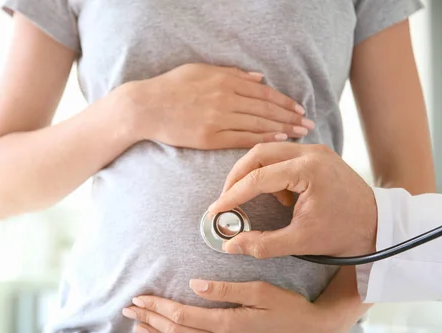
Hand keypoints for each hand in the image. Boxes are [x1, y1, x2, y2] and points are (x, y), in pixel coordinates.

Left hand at [122, 279, 340, 332]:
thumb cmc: (289, 308)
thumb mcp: (260, 291)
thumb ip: (225, 289)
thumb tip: (194, 284)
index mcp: (227, 324)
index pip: (181, 315)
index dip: (157, 307)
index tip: (139, 297)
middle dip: (150, 320)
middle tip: (128, 310)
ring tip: (138, 327)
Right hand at [125, 64, 313, 148]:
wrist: (146, 107)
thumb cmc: (171, 86)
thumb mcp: (200, 70)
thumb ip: (231, 73)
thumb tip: (258, 78)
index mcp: (225, 81)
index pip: (263, 93)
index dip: (284, 101)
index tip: (299, 108)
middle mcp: (225, 99)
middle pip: (266, 109)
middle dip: (290, 117)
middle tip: (308, 124)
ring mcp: (218, 119)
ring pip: (258, 124)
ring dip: (282, 129)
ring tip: (299, 134)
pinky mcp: (210, 137)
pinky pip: (242, 138)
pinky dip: (262, 139)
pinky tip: (277, 140)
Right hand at [208, 142, 377, 257]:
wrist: (380, 226)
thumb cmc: (345, 233)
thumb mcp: (301, 242)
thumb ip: (262, 244)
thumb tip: (229, 245)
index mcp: (308, 170)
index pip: (257, 178)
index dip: (232, 196)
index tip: (216, 211)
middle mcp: (311, 152)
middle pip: (258, 153)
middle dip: (236, 177)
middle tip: (224, 200)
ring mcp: (315, 151)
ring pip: (268, 151)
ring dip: (251, 172)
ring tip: (244, 198)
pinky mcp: (316, 155)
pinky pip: (281, 155)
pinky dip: (268, 172)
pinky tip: (272, 195)